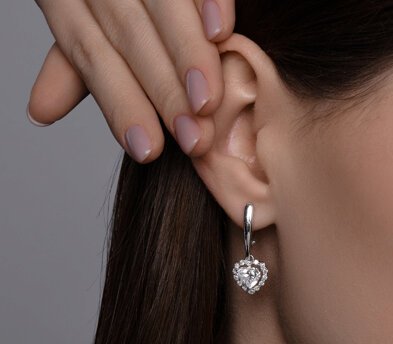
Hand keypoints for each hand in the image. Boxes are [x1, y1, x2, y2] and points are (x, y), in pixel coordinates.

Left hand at [27, 0, 234, 161]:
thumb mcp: (80, 23)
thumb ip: (75, 67)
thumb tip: (40, 113)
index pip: (90, 55)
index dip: (120, 104)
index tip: (148, 150)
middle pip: (126, 35)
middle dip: (161, 89)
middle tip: (192, 137)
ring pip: (160, 3)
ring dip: (187, 54)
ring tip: (207, 102)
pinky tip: (222, 32)